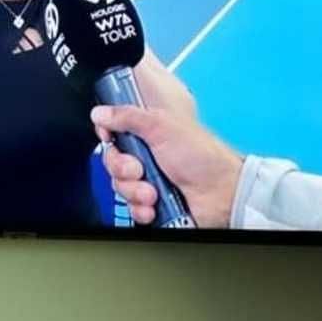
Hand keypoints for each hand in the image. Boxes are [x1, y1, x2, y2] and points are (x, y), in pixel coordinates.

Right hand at [92, 80, 245, 229]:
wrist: (220, 194)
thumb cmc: (203, 158)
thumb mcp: (162, 126)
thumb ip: (128, 116)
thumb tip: (101, 112)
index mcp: (148, 129)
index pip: (114, 129)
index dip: (108, 134)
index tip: (110, 137)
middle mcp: (146, 153)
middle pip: (112, 160)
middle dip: (122, 168)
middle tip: (138, 169)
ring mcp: (148, 178)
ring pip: (120, 185)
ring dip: (134, 191)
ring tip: (153, 191)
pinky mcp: (150, 201)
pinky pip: (130, 207)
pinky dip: (141, 208)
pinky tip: (154, 205)